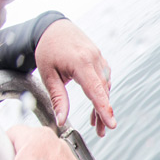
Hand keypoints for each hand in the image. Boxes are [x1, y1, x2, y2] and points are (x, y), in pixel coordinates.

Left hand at [35, 19, 116, 136]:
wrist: (55, 27)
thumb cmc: (49, 48)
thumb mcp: (48, 74)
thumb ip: (58, 98)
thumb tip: (61, 120)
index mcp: (81, 62)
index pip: (96, 90)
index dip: (104, 109)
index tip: (111, 124)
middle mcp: (95, 60)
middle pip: (103, 93)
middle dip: (103, 113)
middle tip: (101, 132)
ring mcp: (100, 60)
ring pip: (105, 88)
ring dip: (102, 106)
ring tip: (96, 122)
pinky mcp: (102, 61)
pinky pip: (105, 81)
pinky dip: (102, 94)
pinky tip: (96, 103)